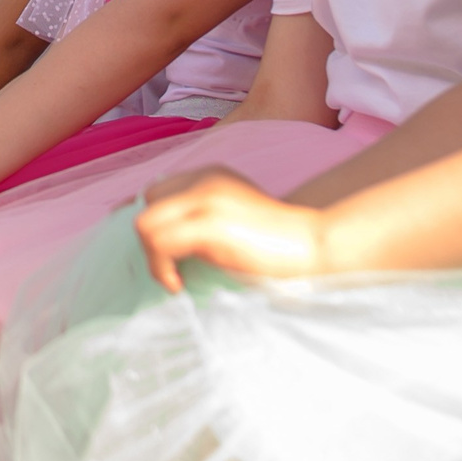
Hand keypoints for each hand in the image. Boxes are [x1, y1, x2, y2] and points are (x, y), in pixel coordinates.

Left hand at [134, 168, 329, 291]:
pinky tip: (179, 284)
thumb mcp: (232, 224)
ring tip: (175, 279)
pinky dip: (160, 268)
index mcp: (210, 176)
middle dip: (149, 239)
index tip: (160, 255)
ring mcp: (206, 198)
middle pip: (147, 202)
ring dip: (153, 258)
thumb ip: (201, 221)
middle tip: (171, 269)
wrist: (316, 246)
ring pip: (145, 222)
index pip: (155, 190)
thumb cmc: (278, 247)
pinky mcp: (210, 222)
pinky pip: (159, 240)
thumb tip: (162, 244)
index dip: (150, 223)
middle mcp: (204, 179)